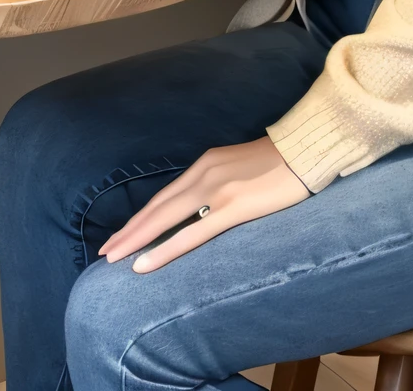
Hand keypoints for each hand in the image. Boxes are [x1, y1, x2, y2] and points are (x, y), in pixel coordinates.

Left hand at [99, 136, 309, 273]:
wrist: (308, 148)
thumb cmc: (283, 161)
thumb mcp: (241, 166)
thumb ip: (221, 181)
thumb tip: (211, 205)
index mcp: (206, 164)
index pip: (165, 196)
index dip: (142, 217)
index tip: (122, 233)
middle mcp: (204, 174)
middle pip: (157, 208)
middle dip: (129, 230)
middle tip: (104, 251)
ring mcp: (216, 190)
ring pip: (164, 220)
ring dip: (135, 240)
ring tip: (112, 258)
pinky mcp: (232, 207)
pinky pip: (190, 234)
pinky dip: (162, 251)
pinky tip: (142, 264)